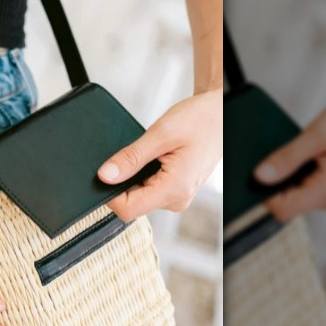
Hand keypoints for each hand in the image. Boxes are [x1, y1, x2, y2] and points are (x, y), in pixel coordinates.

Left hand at [97, 88, 222, 220]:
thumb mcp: (161, 134)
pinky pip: (148, 190)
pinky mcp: (175, 191)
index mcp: (175, 190)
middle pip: (131, 204)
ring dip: (132, 178)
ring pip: (138, 197)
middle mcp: (176, 200)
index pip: (127, 210)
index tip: (104, 173)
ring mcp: (177, 197)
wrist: (221, 116)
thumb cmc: (200, 120)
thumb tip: (105, 175)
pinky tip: (150, 158)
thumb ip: (131, 157)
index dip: (109, 195)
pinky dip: (142, 176)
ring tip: (146, 154)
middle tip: (127, 156)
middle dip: (121, 183)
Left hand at [254, 89, 325, 220]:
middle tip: (275, 156)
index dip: (264, 195)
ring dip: (285, 178)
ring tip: (294, 153)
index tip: (258, 173)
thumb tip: (260, 177)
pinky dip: (294, 175)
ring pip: (292, 197)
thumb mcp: (317, 134)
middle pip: (286, 204)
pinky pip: (302, 189)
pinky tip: (299, 157)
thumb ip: (287, 158)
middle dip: (274, 184)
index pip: (283, 210)